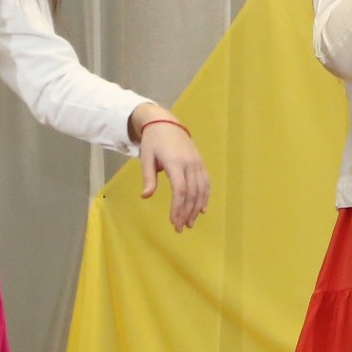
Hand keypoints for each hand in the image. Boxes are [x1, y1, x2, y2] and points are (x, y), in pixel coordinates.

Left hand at [130, 106, 210, 230]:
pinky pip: (206, 183)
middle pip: (192, 193)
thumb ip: (148, 178)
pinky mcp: (201, 163)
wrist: (166, 123)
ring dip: (196, 208)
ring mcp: (198, 163)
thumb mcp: (146, 158)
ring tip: (190, 223)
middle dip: (187, 212)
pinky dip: (205, 197)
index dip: (178, 208)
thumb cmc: (153, 142)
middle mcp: (190, 164)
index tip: (173, 222)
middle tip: (181, 228)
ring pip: (201, 190)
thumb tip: (145, 196)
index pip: (180, 190)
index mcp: (175, 163)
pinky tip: (202, 209)